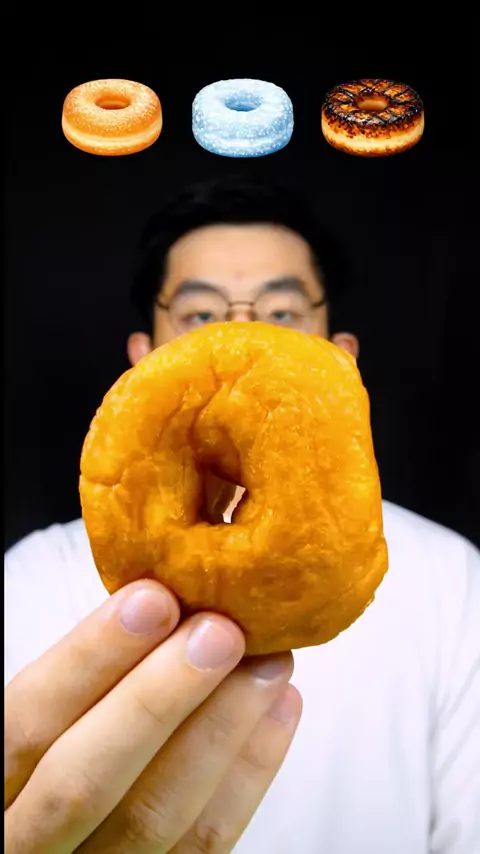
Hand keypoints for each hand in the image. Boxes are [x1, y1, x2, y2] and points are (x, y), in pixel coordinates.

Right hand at [5, 579, 301, 851]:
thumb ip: (89, 680)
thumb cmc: (66, 748)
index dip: (89, 658)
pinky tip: (280, 710)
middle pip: (85, 780)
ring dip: (220, 731)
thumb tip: (169, 600)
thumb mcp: (54, 717)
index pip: (26, 722)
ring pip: (151, 818)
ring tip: (269, 662)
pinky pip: (204, 847)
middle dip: (159, 698)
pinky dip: (249, 775)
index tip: (153, 599)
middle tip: (221, 633)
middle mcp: (27, 841)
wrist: (77, 831)